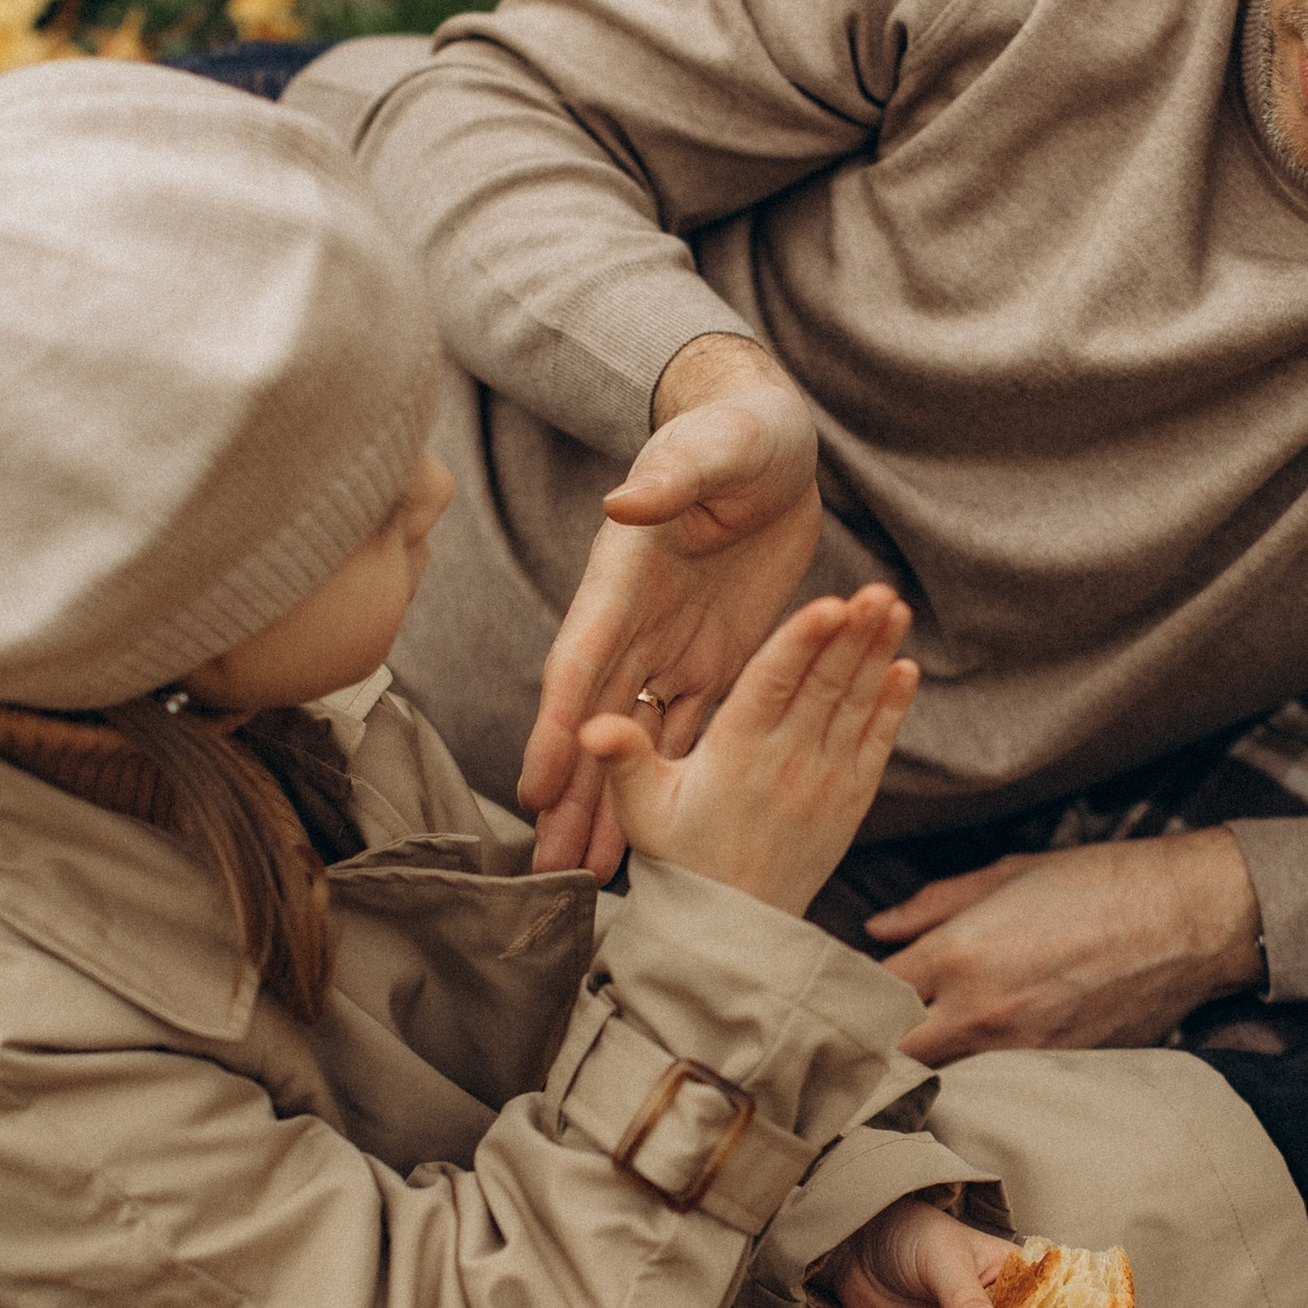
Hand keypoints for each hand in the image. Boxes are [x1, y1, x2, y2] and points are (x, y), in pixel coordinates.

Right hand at [524, 338, 824, 879]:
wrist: (772, 438)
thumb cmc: (735, 434)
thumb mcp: (708, 450)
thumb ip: (671, 479)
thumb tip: (627, 501)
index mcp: (621, 581)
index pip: (579, 664)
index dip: (556, 727)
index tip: (535, 787)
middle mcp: (635, 624)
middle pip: (595, 723)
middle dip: (573, 796)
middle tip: (552, 867)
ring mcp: (673, 645)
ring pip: (638, 741)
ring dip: (616, 806)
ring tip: (596, 874)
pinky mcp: (718, 656)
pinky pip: (694, 731)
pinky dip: (676, 780)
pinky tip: (661, 831)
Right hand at [577, 586, 916, 916]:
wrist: (732, 930)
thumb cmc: (680, 859)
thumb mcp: (642, 810)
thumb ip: (623, 760)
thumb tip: (591, 726)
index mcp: (735, 755)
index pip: (772, 686)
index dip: (801, 641)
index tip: (831, 603)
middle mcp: (786, 764)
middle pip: (825, 685)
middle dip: (853, 634)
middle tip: (878, 588)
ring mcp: (823, 783)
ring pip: (855, 706)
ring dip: (878, 655)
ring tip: (895, 607)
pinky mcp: (848, 803)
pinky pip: (876, 746)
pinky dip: (893, 707)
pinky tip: (906, 669)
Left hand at [867, 830, 1261, 1062]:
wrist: (1188, 920)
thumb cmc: (1098, 883)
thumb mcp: (1007, 874)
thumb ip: (934, 905)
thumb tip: (878, 928)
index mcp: (960, 953)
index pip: (869, 997)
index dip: (847, 1001)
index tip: (839, 1001)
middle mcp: (980, 1013)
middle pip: (891, 1059)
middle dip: (869, 1053)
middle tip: (856, 1047)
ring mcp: (1018, 1053)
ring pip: (937, 1085)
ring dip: (917, 1077)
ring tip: (903, 1066)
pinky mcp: (1053, 1074)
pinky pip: (992, 1090)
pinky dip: (972, 1085)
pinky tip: (967, 1073)